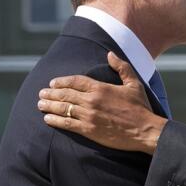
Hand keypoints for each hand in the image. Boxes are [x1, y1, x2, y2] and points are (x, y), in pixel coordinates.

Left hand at [38, 52, 166, 153]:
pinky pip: (67, 124)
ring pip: (63, 108)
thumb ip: (121, 67)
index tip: (53, 83)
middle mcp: (91, 100)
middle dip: (51, 94)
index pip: (75, 81)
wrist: (145, 130)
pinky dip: (56, 121)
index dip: (62, 82)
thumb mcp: (133, 83)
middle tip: (41, 94)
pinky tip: (48, 119)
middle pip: (65, 94)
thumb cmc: (140, 108)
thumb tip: (110, 54)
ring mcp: (89, 115)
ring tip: (40, 105)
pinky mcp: (89, 130)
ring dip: (49, 106)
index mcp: (100, 88)